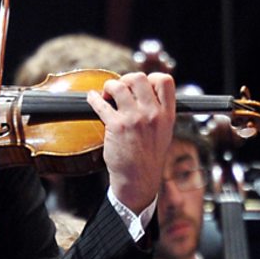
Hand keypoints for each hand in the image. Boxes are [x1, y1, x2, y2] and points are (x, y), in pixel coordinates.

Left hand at [87, 72, 175, 212]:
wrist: (138, 180)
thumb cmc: (148, 158)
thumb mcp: (164, 132)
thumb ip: (158, 111)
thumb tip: (143, 91)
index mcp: (167, 114)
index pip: (164, 80)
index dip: (150, 78)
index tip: (140, 85)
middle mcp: (152, 114)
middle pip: (138, 78)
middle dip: (126, 79)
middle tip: (120, 89)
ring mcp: (134, 119)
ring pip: (119, 85)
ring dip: (109, 87)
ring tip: (107, 95)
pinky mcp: (116, 126)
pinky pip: (101, 103)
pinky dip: (93, 98)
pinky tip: (92, 98)